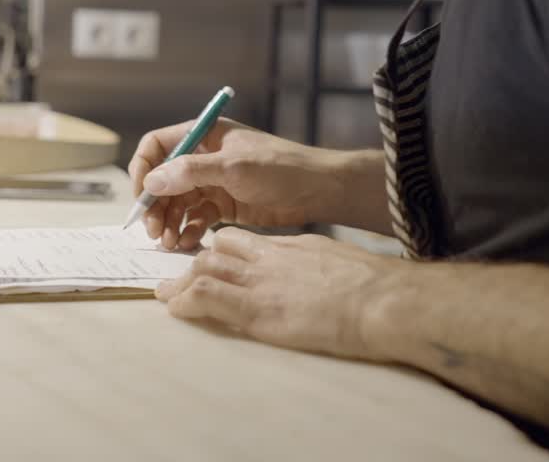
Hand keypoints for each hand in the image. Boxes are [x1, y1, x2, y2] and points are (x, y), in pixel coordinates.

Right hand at [128, 118, 359, 249]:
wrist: (317, 190)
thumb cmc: (281, 167)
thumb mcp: (234, 167)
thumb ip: (191, 172)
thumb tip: (153, 180)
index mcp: (203, 135)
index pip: (157, 146)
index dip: (144, 169)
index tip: (141, 197)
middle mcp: (203, 158)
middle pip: (163, 180)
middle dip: (155, 205)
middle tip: (153, 231)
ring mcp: (213, 182)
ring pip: (177, 203)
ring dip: (169, 222)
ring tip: (168, 243)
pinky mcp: (224, 205)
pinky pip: (196, 218)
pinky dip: (188, 230)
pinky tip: (187, 242)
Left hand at [155, 227, 408, 359]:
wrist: (382, 301)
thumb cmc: (374, 287)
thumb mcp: (337, 264)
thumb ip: (314, 267)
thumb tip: (311, 278)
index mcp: (290, 247)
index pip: (243, 239)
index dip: (221, 249)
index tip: (210, 261)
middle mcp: (270, 259)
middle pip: (217, 251)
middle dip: (193, 265)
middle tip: (178, 280)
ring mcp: (261, 283)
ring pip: (204, 269)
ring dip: (181, 283)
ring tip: (166, 295)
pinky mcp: (257, 310)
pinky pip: (206, 296)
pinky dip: (185, 301)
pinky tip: (176, 309)